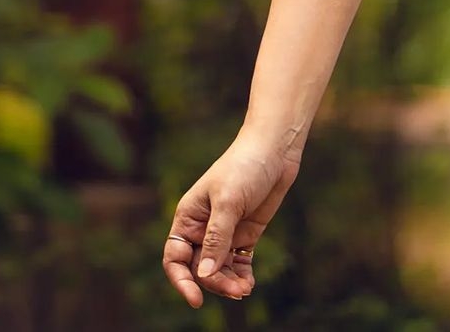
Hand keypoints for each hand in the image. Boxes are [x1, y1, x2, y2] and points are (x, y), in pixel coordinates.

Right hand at [162, 126, 301, 307]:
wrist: (274, 151)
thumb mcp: (227, 202)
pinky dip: (242, 276)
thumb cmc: (243, 168)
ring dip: (230, 283)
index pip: (175, 257)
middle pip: (201, 268)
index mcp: (188, 217)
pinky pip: (238, 264)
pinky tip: (249, 283)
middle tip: (237, 290)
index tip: (196, 299)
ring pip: (220, 270)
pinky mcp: (244, 234)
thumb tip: (204, 276)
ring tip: (246, 289)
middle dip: (215, 283)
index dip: (181, 280)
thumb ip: (216, 239)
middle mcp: (203, 228)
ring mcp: (224, 233)